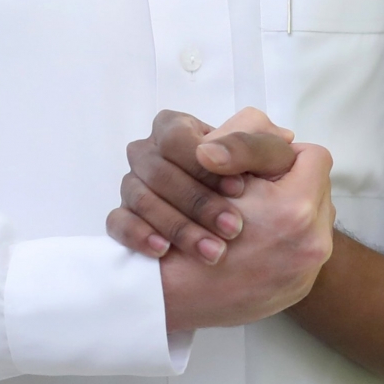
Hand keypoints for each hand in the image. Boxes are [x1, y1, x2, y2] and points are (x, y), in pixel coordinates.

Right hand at [107, 108, 300, 263]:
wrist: (234, 248)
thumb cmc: (252, 190)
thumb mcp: (265, 165)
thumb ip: (262, 147)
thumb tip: (245, 145)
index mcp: (179, 130)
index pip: (176, 135)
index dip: (205, 163)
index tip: (240, 188)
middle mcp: (151, 153)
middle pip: (158, 169)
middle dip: (198, 201)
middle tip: (235, 228)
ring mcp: (133, 186)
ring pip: (139, 196)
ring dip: (179, 225)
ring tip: (214, 252)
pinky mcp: (123, 218)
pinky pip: (117, 222)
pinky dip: (140, 235)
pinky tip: (165, 251)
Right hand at [157, 142, 335, 331]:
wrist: (166, 296)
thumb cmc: (187, 230)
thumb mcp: (215, 173)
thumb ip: (252, 146)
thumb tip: (284, 135)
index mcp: (295, 209)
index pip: (313, 157)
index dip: (283, 155)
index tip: (259, 166)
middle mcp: (311, 244)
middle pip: (317, 189)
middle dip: (289, 184)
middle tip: (255, 189)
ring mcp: (306, 272)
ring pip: (312, 219)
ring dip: (288, 212)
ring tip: (255, 216)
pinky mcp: (297, 290)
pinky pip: (302, 250)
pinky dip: (283, 241)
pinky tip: (255, 242)